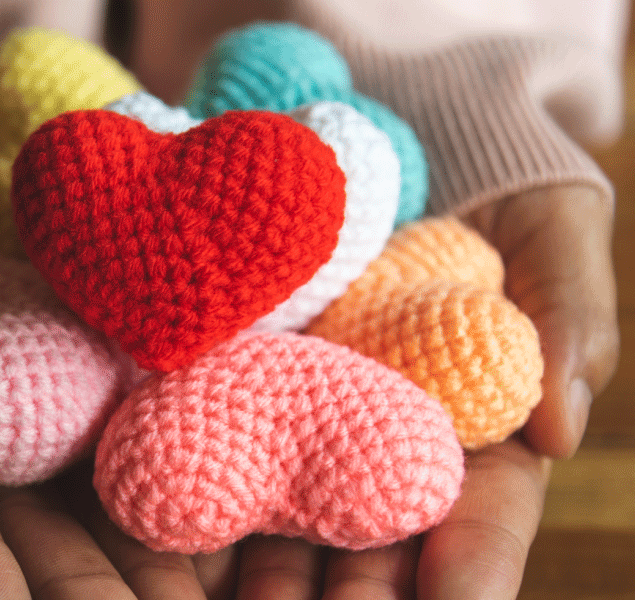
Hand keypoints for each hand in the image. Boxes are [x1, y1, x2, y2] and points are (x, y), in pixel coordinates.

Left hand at [179, 183, 617, 599]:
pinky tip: (166, 532)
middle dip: (350, 598)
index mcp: (470, 435)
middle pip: (371, 548)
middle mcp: (377, 446)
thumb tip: (562, 429)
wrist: (390, 133)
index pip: (479, 524)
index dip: (469, 571)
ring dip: (265, 578)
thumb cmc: (491, 186)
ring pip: (287, 522)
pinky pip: (210, 445)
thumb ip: (569, 315)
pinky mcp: (230, 385)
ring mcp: (299, 422)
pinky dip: (192, 497)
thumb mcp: (551, 229)